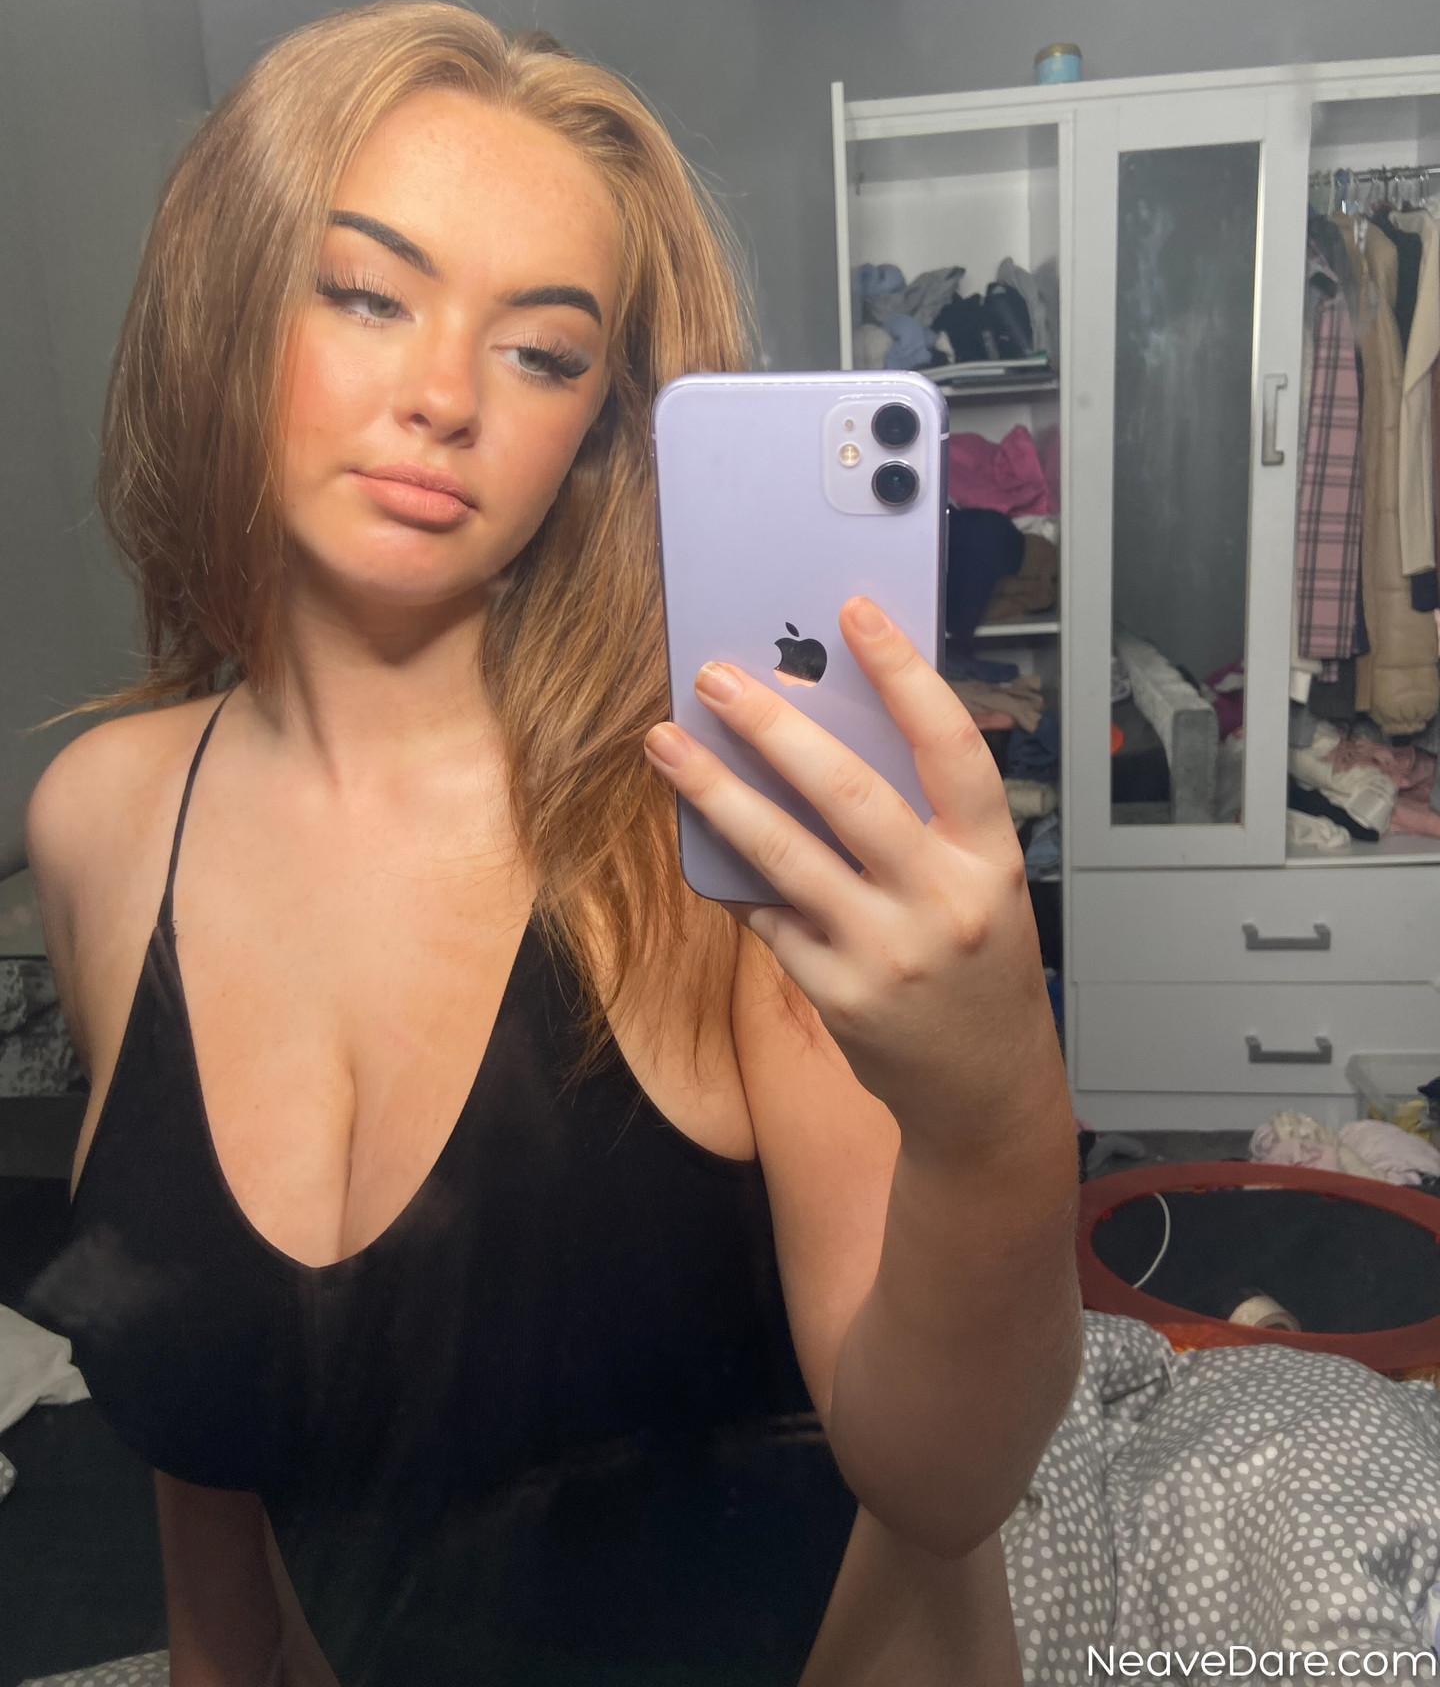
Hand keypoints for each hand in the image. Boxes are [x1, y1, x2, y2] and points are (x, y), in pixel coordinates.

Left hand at [642, 596, 1056, 1160]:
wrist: (984, 1089)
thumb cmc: (979, 970)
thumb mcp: (982, 884)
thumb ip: (926, 818)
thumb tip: (830, 730)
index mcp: (991, 859)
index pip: (951, 746)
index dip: (904, 673)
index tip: (855, 613)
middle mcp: (943, 902)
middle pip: (849, 792)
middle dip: (773, 726)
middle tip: (719, 678)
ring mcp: (885, 951)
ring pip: (784, 853)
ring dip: (716, 791)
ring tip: (667, 743)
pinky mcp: (836, 992)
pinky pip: (766, 915)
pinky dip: (729, 872)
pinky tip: (695, 835)